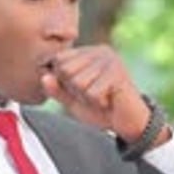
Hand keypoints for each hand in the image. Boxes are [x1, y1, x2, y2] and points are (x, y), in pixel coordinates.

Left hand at [41, 45, 167, 145]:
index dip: (64, 82)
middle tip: (94, 95)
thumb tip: (44, 77)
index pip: (59, 60)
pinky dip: (98, 103)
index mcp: (88, 52)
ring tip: (102, 98)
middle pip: (66, 70)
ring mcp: (110, 60)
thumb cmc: (101, 110)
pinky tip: (109, 101)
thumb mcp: (74, 100)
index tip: (82, 90)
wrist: (128, 123)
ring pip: (78, 82)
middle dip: (76, 90)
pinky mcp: (118, 73)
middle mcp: (100, 51)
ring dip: (88, 98)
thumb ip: (57, 89)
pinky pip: (92, 93)